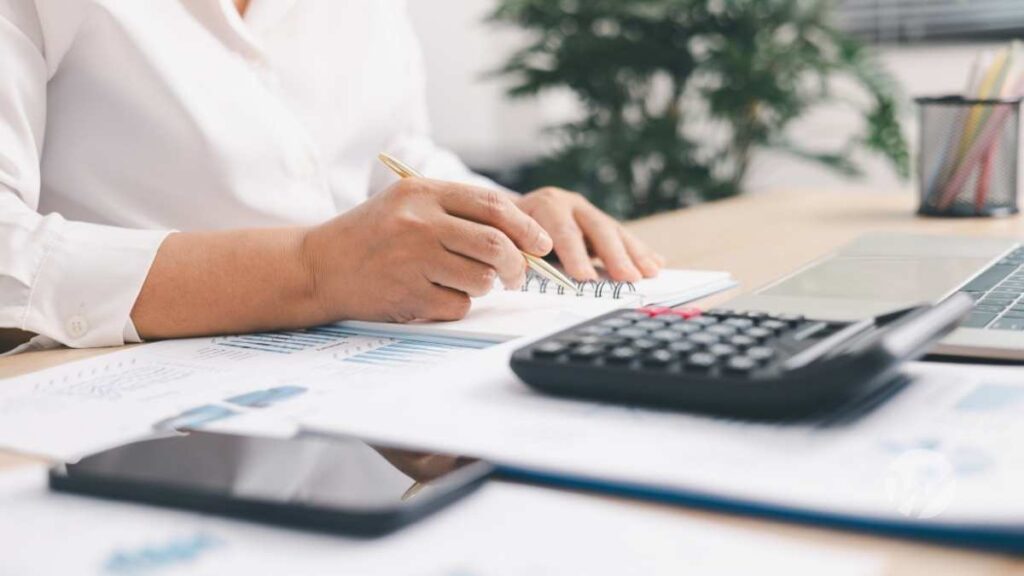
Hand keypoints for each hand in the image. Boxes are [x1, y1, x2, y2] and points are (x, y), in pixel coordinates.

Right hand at [300, 178, 552, 322]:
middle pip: (494, 244)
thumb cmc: (372, 236)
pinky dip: (458, 305)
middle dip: (516, 264)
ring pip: (481, 279)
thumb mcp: (409, 205)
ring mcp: (413, 260)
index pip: (492, 206)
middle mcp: (419, 223)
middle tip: (517, 274)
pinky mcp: (409, 295)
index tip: (540, 243)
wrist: (319, 266)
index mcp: (423, 193)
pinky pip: (459, 305)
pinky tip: (436, 294)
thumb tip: (521, 238)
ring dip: (485, 286)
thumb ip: (458, 213)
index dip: (525, 226)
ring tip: (464, 280)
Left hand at [514, 188, 664, 281]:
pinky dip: (640, 251)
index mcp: (545, 205)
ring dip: (634, 254)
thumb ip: (517, 252)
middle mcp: (570, 204)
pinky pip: (624, 238)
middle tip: (627, 277)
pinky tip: (657, 263)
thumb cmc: (508, 232)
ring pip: (615, 232)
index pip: (562, 230)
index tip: (585, 277)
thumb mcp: (507, 238)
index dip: (574, 254)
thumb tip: (523, 272)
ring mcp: (588, 212)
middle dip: (614, 255)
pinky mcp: (600, 223)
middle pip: (596, 229)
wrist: (509, 211)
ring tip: (650, 273)